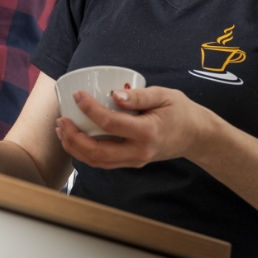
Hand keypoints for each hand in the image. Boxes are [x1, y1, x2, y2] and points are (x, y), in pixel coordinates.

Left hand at [55, 86, 208, 168]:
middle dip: (73, 138)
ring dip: (75, 148)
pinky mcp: (131, 162)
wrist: (196, 136)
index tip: (77, 95)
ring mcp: (134, 161)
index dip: (89, 109)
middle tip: (61, 120)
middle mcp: (138, 152)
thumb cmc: (181, 111)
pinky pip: (104, 162)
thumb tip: (114, 95)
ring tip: (62, 130)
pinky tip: (77, 139)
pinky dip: (86, 153)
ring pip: (97, 162)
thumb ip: (139, 96)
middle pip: (97, 153)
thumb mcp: (164, 95)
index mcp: (147, 133)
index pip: (110, 123)